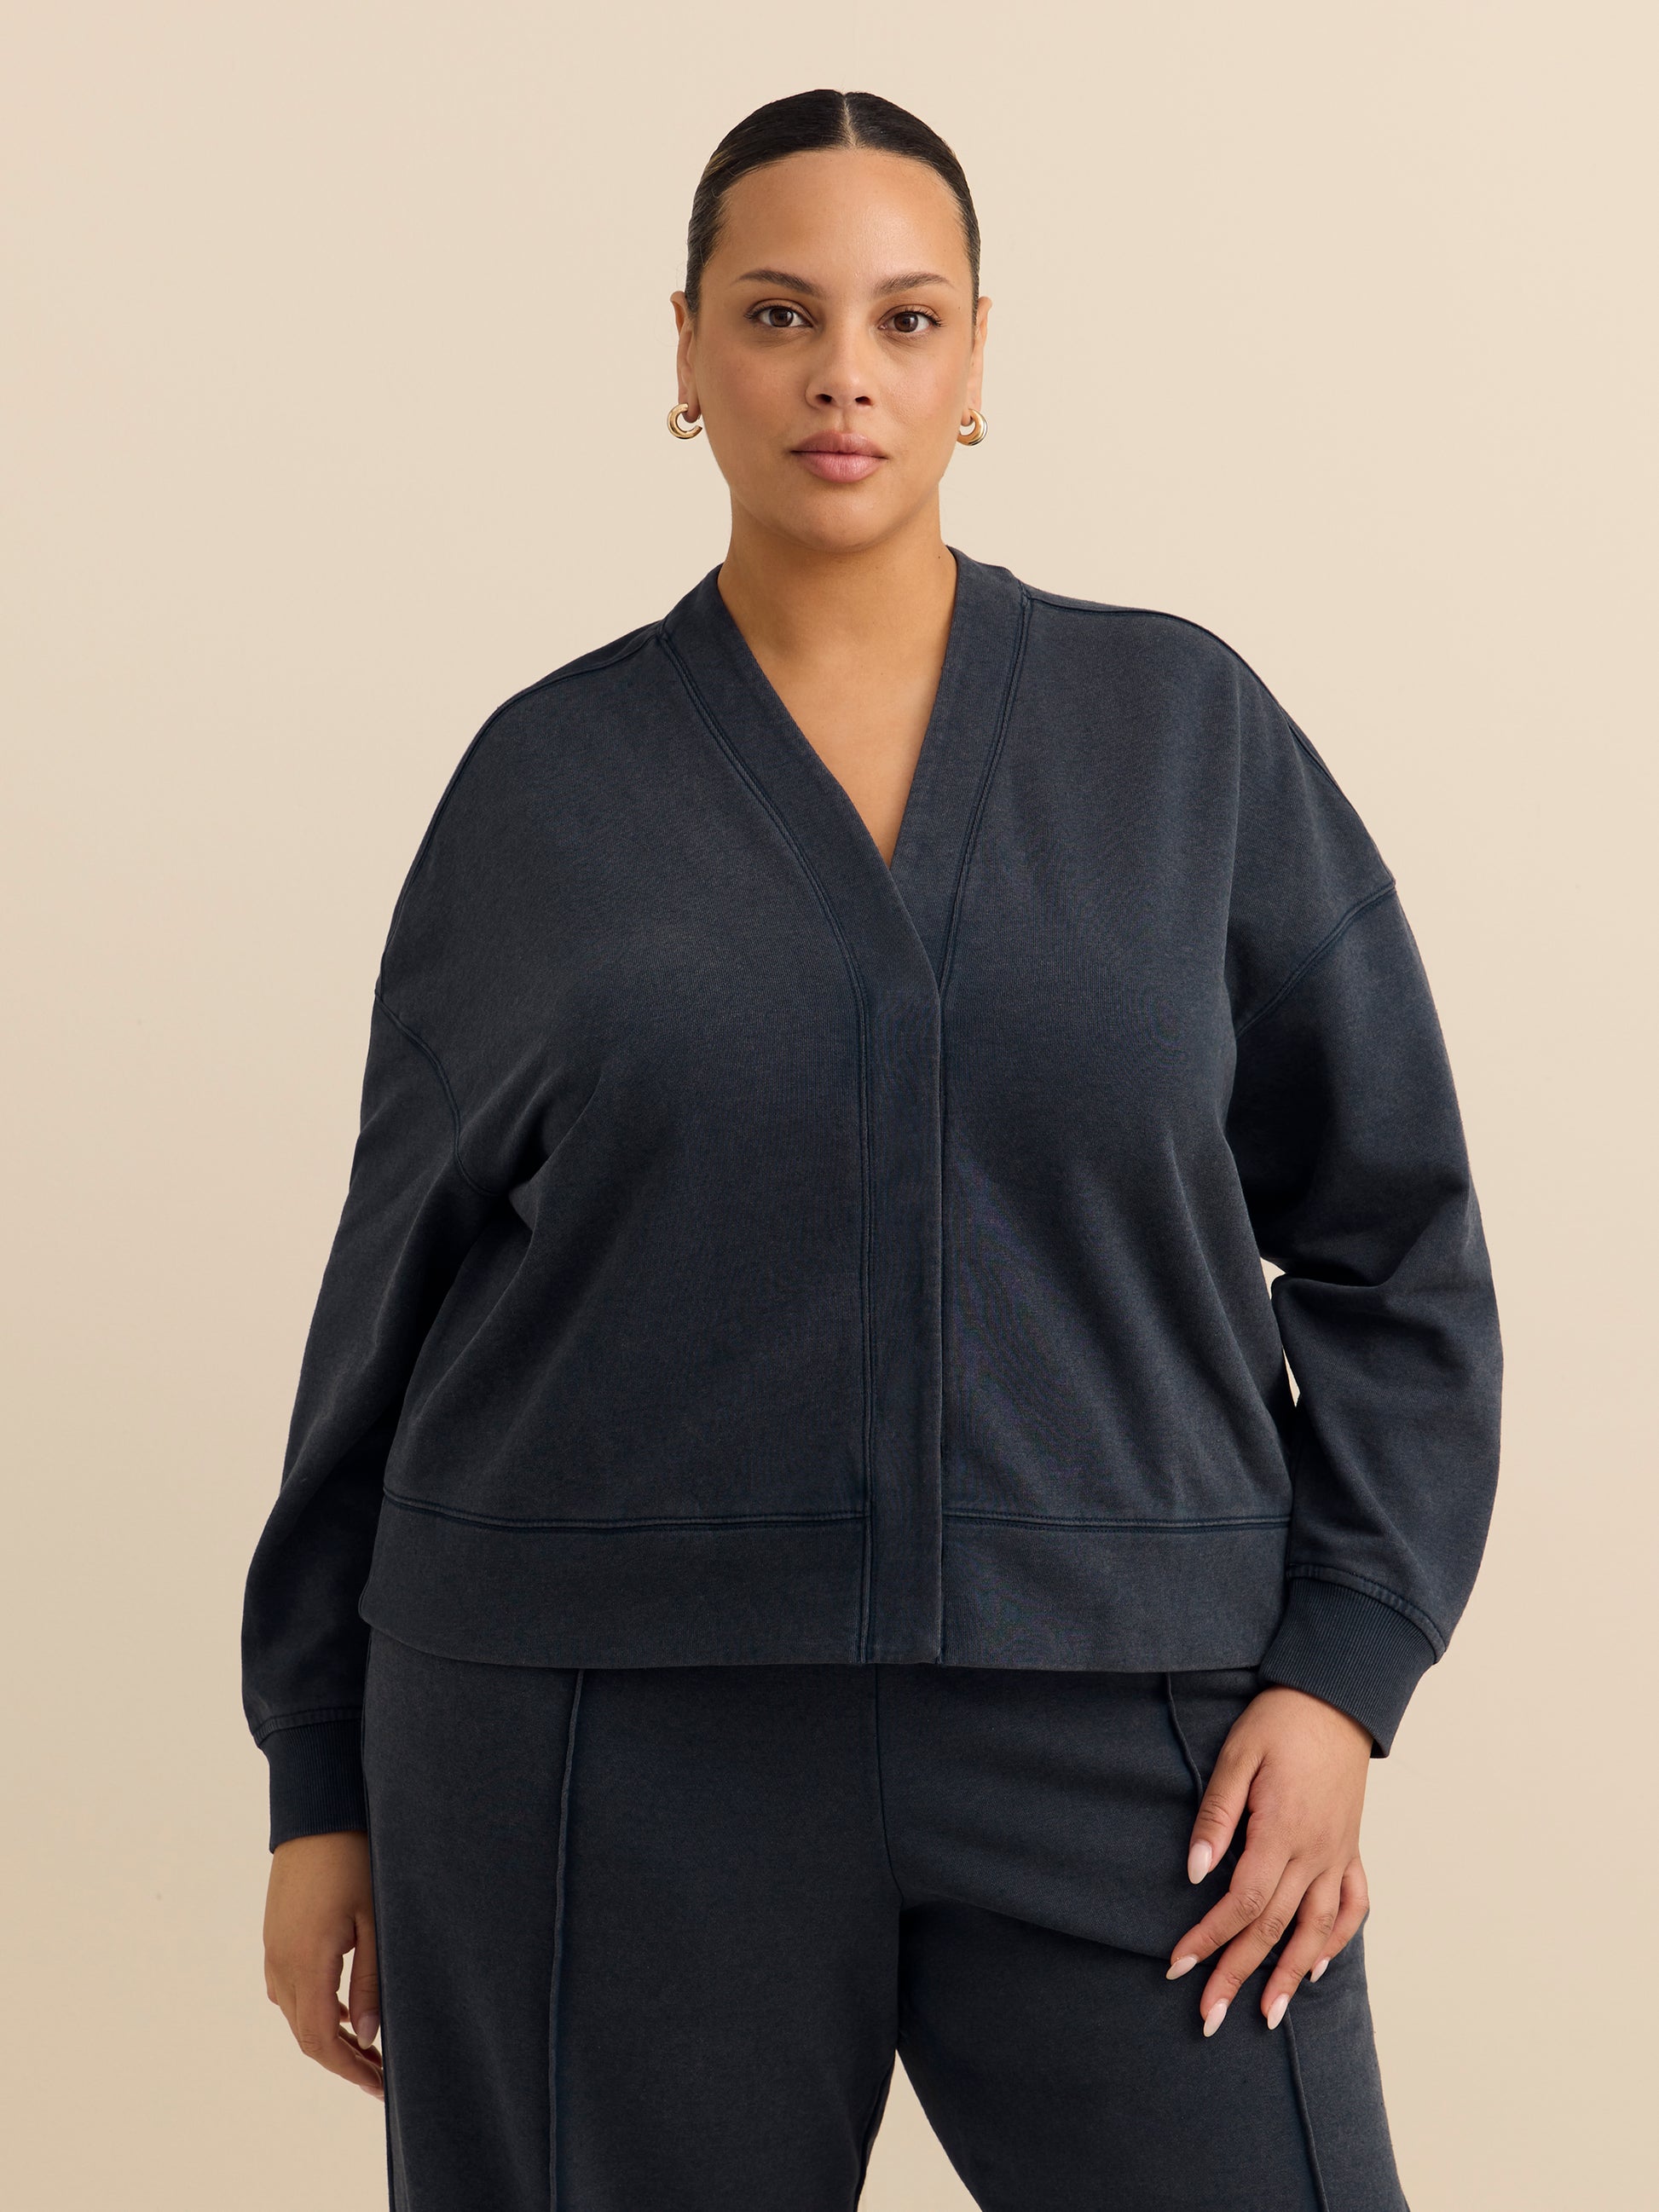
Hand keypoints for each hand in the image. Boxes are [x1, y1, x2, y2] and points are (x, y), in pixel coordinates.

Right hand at [263, 1829, 383, 2098]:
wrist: (316, 1811)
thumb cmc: (354, 1858)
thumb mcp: (374, 1920)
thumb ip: (369, 1981)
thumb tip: (368, 2037)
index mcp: (306, 1963)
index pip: (320, 2040)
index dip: (349, 2069)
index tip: (379, 2085)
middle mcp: (281, 1964)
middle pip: (305, 2034)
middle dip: (342, 2061)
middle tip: (380, 2076)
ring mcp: (273, 1950)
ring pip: (294, 2015)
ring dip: (328, 2037)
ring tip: (367, 2050)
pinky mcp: (275, 1937)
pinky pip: (288, 1990)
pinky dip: (314, 2010)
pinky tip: (344, 2008)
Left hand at [1166, 1685, 1372, 2035]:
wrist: (1335, 1697)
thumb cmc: (1279, 1721)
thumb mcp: (1237, 1756)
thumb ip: (1216, 1814)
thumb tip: (1194, 1871)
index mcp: (1281, 1832)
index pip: (1241, 1903)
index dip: (1208, 1938)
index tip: (1176, 1966)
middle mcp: (1315, 1854)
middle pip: (1273, 1928)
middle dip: (1238, 1974)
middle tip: (1209, 2017)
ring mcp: (1337, 1854)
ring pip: (1316, 1929)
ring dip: (1289, 1976)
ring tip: (1268, 2016)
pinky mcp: (1350, 1848)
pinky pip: (1353, 1905)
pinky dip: (1337, 1940)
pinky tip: (1316, 1964)